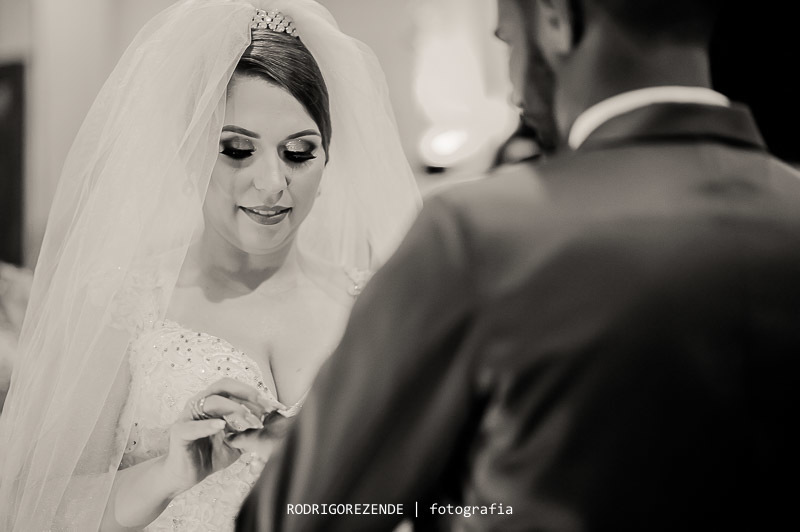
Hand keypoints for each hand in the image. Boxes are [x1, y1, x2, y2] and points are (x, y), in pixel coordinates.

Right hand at [160, 378, 282, 494]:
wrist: (185, 476)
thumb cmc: (209, 455)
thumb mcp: (237, 442)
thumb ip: (250, 432)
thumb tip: (274, 424)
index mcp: (214, 402)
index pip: (237, 389)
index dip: (257, 395)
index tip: (276, 407)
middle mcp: (200, 403)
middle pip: (224, 386)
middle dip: (248, 394)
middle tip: (265, 408)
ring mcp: (189, 416)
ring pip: (213, 402)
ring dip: (235, 410)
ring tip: (251, 423)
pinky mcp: (180, 432)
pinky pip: (194, 426)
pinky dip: (208, 425)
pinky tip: (221, 426)